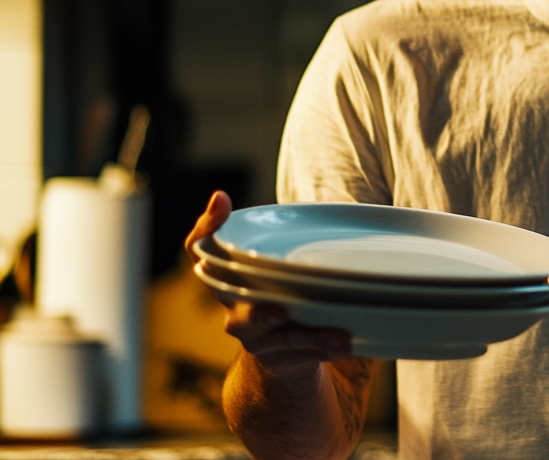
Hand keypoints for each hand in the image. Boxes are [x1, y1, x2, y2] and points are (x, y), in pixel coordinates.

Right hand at [186, 191, 352, 369]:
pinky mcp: (277, 357)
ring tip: (339, 335)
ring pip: (279, 338)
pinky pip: (301, 356)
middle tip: (280, 310)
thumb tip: (269, 191)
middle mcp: (234, 307)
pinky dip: (324, 350)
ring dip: (309, 337)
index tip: (222, 201)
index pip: (201, 247)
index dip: (206, 227)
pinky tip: (347, 343)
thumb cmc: (275, 287)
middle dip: (259, 313)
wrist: (278, 348)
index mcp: (227, 274)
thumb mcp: (273, 254)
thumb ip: (277, 226)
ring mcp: (254, 336)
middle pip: (241, 310)